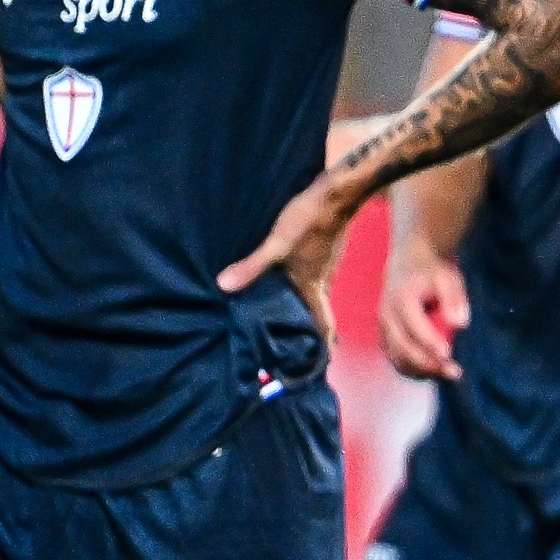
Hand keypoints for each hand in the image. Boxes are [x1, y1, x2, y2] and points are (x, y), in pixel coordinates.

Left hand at [219, 169, 358, 349]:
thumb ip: (252, 266)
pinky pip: (308, 280)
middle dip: (307, 334)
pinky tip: (280, 284)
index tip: (316, 367)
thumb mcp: (278, 243)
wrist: (336, 193)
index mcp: (314, 287)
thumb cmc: (309, 220)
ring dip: (300, 311)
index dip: (322, 348)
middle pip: (317, 315)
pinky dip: (297, 290)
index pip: (323, 326)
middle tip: (287, 349)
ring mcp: (322, 267)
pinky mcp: (319, 253)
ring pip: (312, 297)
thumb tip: (223, 287)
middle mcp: (321, 282)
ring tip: (277, 321)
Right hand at [380, 240, 470, 381]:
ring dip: (422, 371)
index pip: (414, 326)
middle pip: (402, 347)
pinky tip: (435, 372)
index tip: (449, 355)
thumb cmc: (432, 273)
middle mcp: (387, 316)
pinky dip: (414, 370)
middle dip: (428, 363)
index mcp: (401, 299)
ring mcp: (384, 328)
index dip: (430, 342)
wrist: (408, 264)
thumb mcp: (448, 278)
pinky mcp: (386, 338)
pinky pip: (396, 360)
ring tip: (449, 374)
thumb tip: (460, 324)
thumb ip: (454, 299)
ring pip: (397, 358)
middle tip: (455, 372)